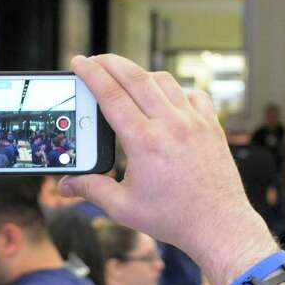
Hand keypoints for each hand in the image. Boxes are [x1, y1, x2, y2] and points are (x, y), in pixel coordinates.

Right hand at [56, 55, 275, 284]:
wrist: (219, 225)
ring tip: (126, 78)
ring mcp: (194, 122)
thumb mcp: (124, 207)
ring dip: (141, 74)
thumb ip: (92, 190)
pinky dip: (175, 90)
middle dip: (111, 63)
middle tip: (96, 59)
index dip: (92, 75)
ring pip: (164, 80)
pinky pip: (192, 94)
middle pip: (136, 78)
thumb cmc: (173, 218)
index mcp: (145, 142)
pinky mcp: (211, 126)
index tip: (79, 62)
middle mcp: (171, 125)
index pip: (112, 96)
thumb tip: (65, 185)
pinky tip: (166, 99)